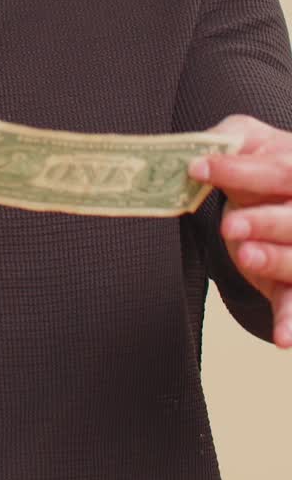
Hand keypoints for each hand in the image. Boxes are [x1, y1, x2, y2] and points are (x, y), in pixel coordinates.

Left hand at [188, 115, 291, 347]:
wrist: (272, 195)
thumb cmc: (259, 166)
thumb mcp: (247, 139)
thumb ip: (229, 138)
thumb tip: (203, 150)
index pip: (282, 171)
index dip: (240, 171)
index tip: (197, 167)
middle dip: (265, 222)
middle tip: (230, 226)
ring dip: (275, 260)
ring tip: (245, 256)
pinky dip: (291, 323)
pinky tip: (283, 340)